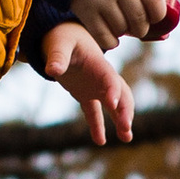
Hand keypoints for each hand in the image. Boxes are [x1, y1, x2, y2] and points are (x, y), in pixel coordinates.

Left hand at [36, 17, 134, 144]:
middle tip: (126, 128)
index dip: (113, 91)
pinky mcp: (85, 94)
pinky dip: (97, 126)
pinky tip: (101, 142)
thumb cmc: (62, 38)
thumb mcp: (59, 45)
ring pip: (114, 106)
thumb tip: (52, 71)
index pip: (110, 80)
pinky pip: (94, 112)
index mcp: (98, 65)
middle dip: (125, 111)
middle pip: (121, 94)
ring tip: (126, 138)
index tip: (112, 105)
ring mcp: (95, 87)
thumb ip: (57, 57)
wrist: (63, 37)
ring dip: (120, 120)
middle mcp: (102, 77)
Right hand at [65, 0, 172, 47]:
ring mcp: (102, 0)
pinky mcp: (86, 11)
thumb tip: (159, 14)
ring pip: (122, 29)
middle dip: (141, 28)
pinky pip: (104, 37)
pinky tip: (111, 37)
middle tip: (136, 26)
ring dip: (123, 31)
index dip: (158, 15)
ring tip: (119, 24)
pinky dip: (110, 41)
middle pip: (139, 20)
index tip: (154, 17)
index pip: (156, 2)